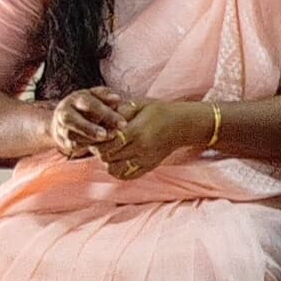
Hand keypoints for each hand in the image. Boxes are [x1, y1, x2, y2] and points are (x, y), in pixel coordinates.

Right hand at [48, 86, 130, 159]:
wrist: (65, 116)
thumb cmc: (88, 105)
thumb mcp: (96, 96)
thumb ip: (106, 96)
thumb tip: (117, 99)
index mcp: (75, 99)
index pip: (90, 104)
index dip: (107, 114)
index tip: (123, 124)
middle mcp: (64, 112)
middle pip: (73, 120)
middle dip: (91, 129)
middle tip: (109, 135)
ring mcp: (60, 126)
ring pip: (70, 135)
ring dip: (89, 139)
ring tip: (105, 141)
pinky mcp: (61, 139)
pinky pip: (70, 145)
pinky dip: (83, 147)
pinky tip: (97, 147)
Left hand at [94, 99, 212, 181]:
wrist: (183, 125)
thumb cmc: (159, 112)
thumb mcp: (139, 105)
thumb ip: (119, 111)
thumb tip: (99, 119)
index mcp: (137, 131)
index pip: (109, 142)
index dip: (98, 139)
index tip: (97, 133)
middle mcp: (141, 148)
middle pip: (108, 156)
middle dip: (100, 149)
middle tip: (100, 141)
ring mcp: (144, 160)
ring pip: (113, 168)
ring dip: (107, 160)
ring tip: (110, 150)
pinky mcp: (147, 167)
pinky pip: (125, 175)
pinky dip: (117, 169)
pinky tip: (119, 159)